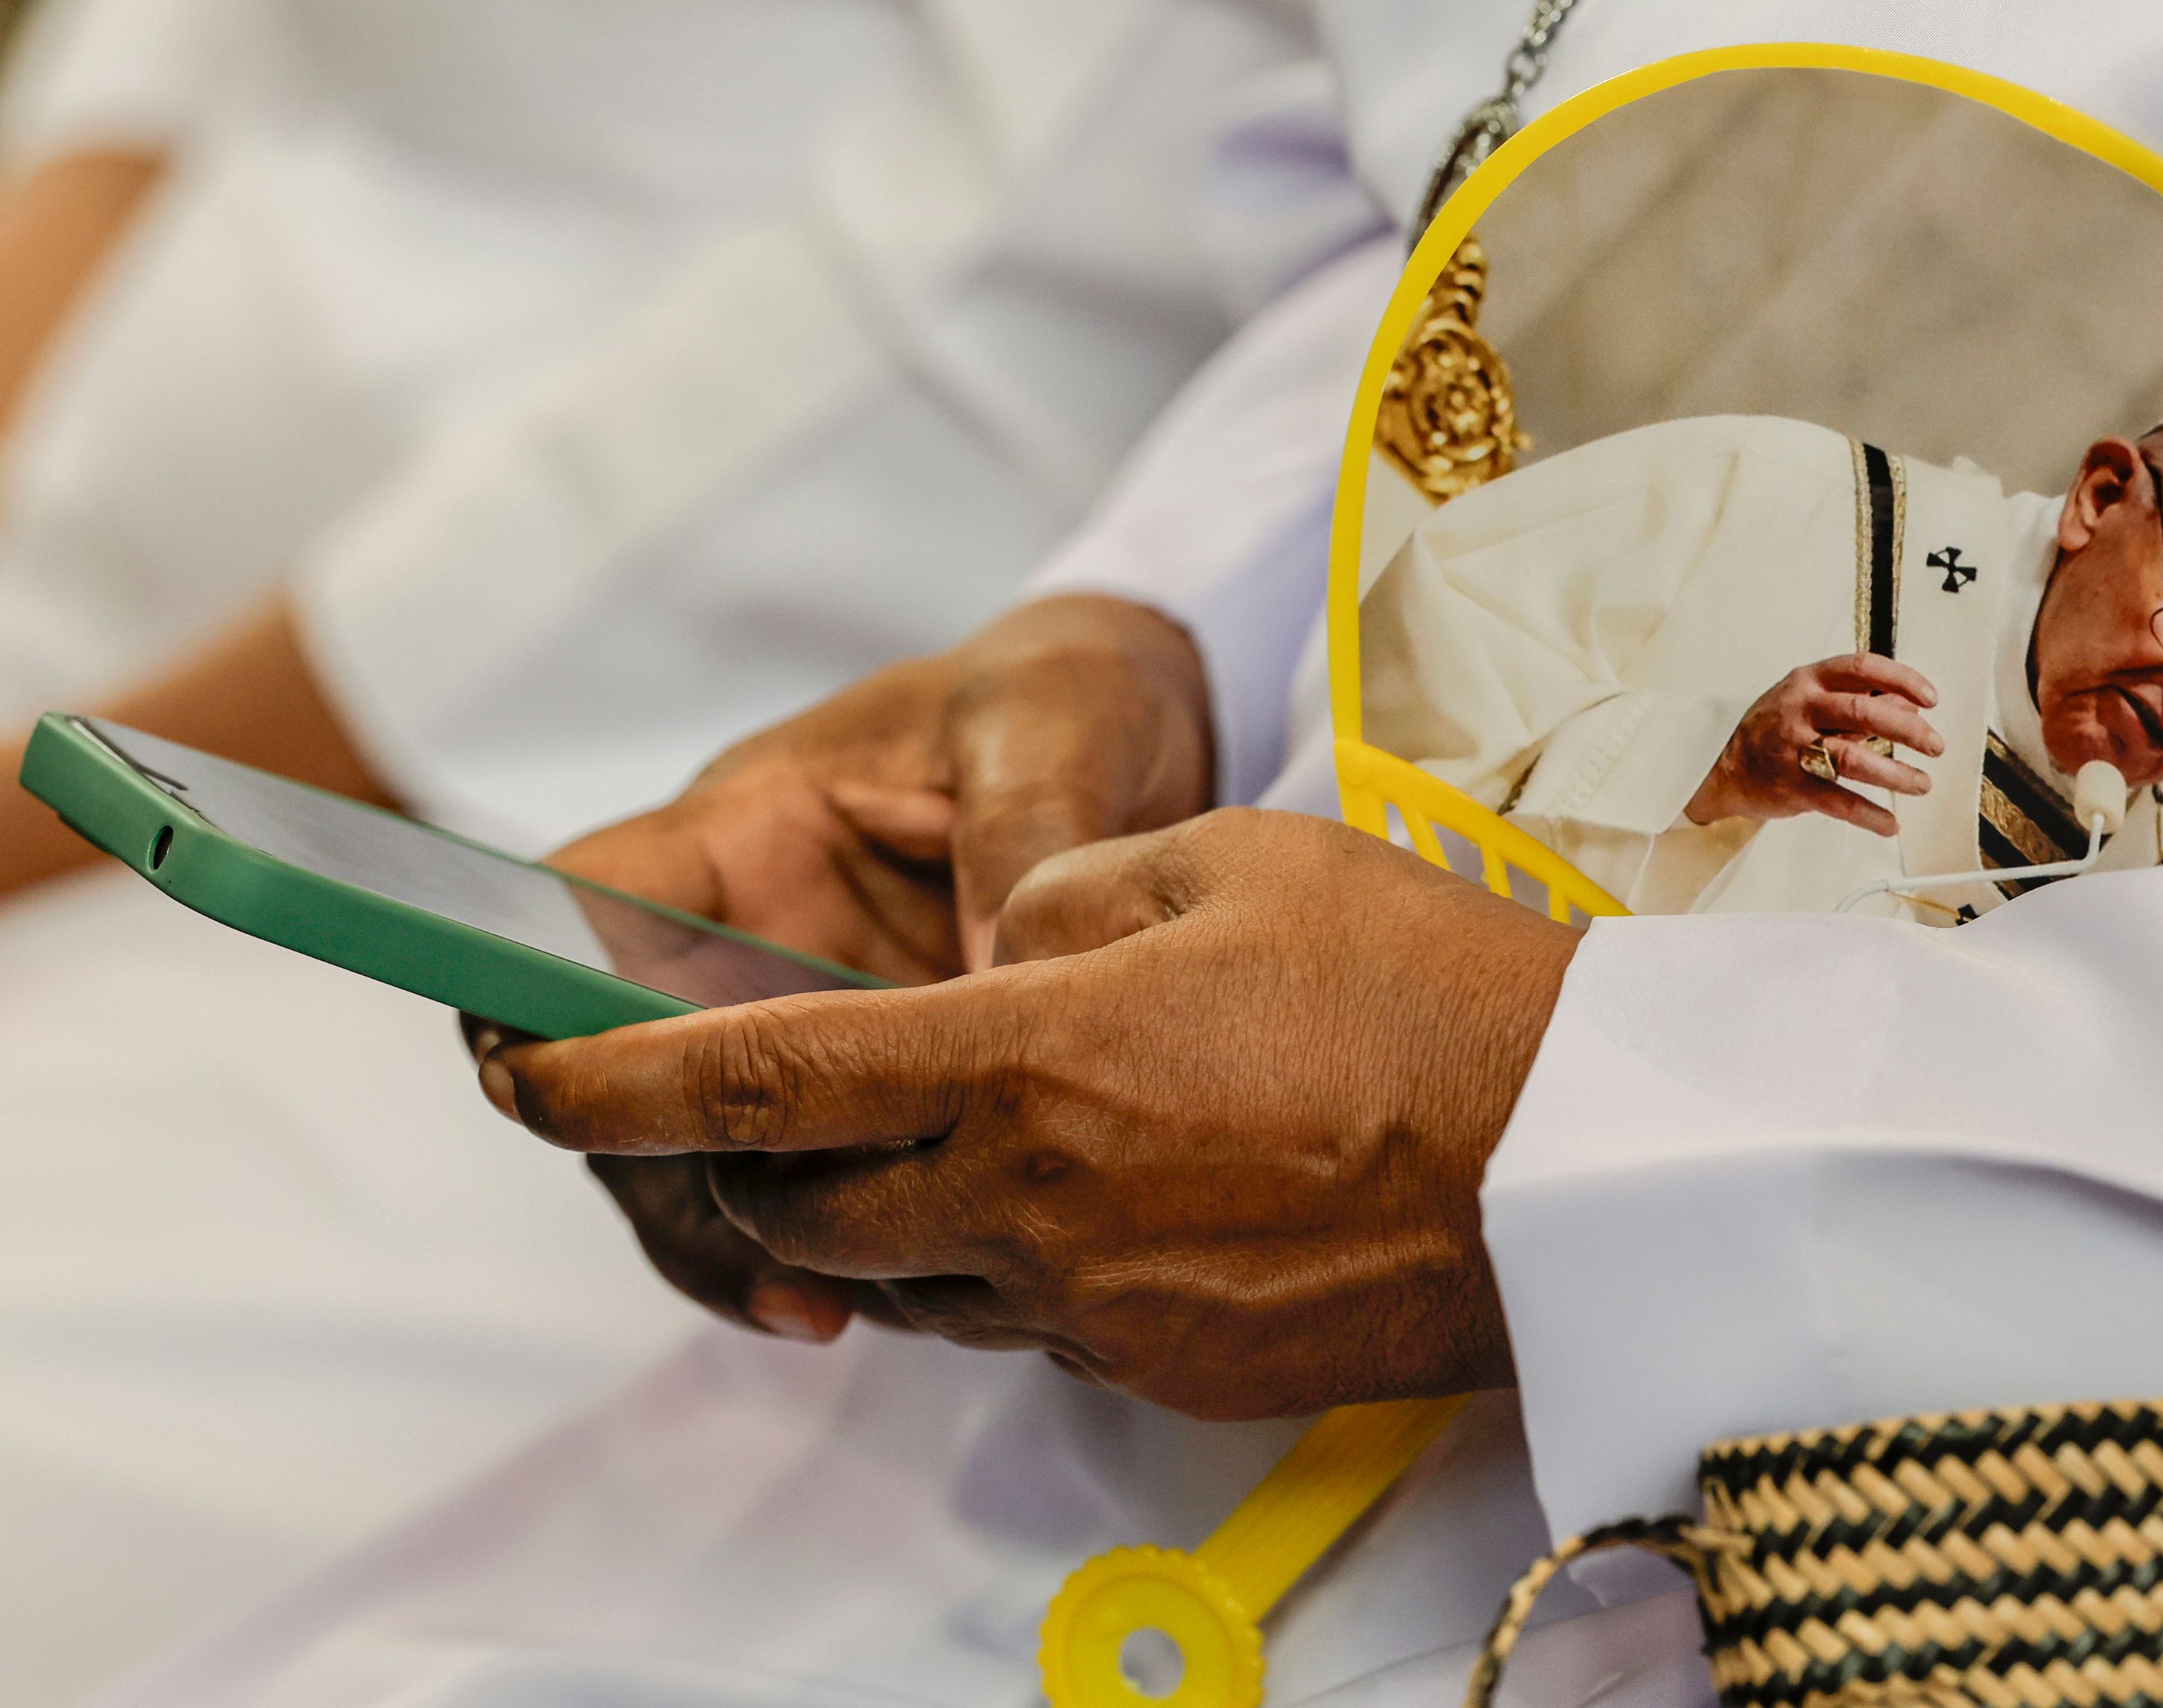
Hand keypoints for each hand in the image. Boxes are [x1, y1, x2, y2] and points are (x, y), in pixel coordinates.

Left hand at [478, 810, 1580, 1418]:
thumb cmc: (1418, 982)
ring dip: (886, 1206)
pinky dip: (1004, 1254)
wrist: (1577, 1161)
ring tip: (970, 1122)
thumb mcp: (1227, 858)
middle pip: (802, 1204)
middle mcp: (1032, 1209)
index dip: (612, 1082)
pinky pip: (1023, 1320)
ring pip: (907, 1276)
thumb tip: (998, 954)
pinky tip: (1099, 1184)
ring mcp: (1097, 1309)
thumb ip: (1061, 894)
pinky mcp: (1164, 1369)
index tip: (520, 1077)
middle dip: (750, 1152)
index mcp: (1029, 1064)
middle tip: (777, 1086)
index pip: (757, 1083)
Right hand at [508, 593, 1213, 1342]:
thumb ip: (1019, 841)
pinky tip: (902, 1295)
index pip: (572, 906)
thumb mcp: (1050, 734)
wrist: (1148, 728)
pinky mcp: (883, 1088)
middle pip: (622, 1071)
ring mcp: (806, 1022)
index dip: (522, 991)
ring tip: (833, 1305)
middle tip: (753, 1255)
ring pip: (710, 1153)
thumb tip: (1005, 981)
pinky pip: (823, 1185)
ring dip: (750, 1237)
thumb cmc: (1069, 699)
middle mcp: (748, 936)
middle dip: (658, 1172)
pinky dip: (842, 1246)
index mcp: (749, 828)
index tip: (547, 1086)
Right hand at [1683, 652, 1943, 833]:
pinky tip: (1890, 824)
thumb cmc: (1776, 728)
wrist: (1727, 768)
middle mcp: (1801, 709)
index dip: (1902, 680)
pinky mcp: (1793, 787)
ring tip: (1922, 784)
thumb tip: (1912, 704)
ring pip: (1854, 759)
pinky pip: (1838, 802)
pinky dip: (1869, 815)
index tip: (1930, 699)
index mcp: (1809, 681)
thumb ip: (1862, 700)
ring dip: (1896, 775)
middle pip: (1863, 712)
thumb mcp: (1813, 701)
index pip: (1862, 668)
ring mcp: (1794, 749)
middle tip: (1936, 745)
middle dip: (1908, 730)